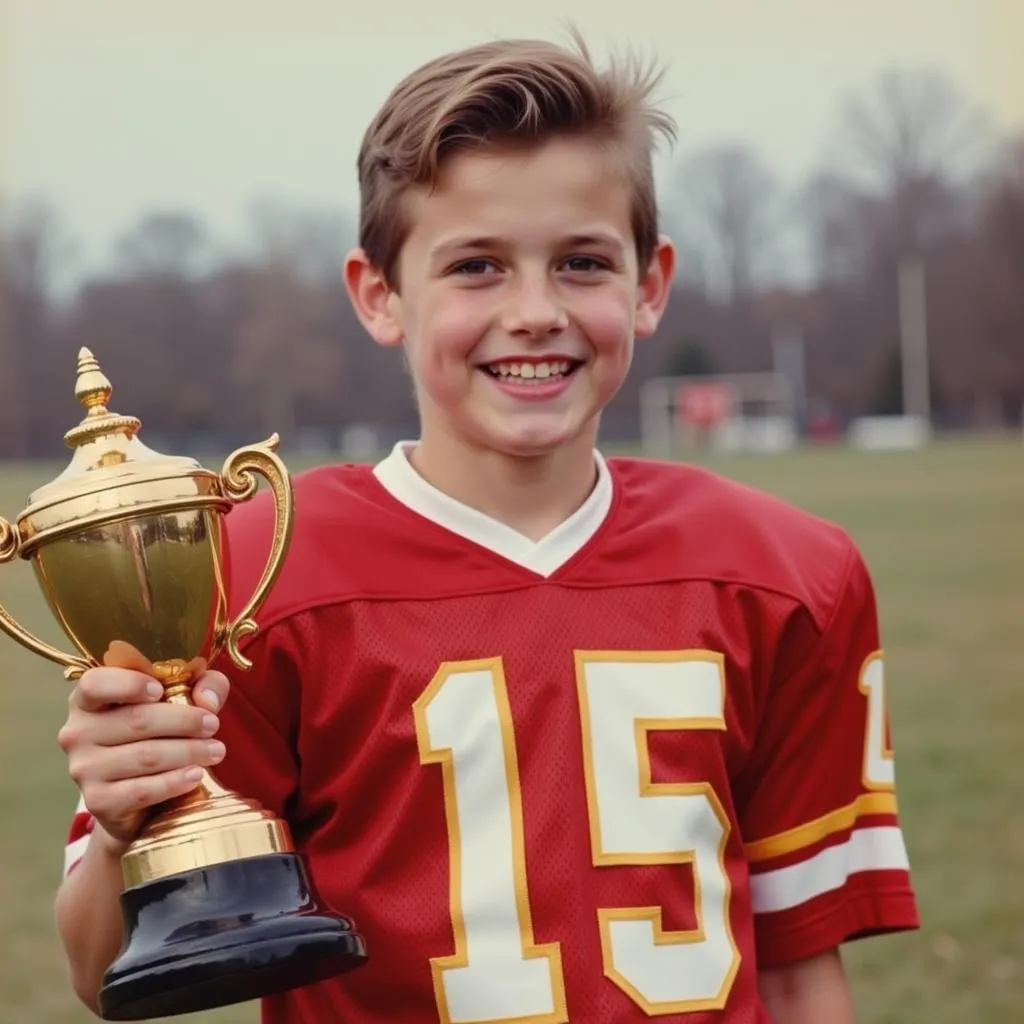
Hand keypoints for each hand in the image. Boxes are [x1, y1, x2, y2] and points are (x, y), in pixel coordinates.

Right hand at [58, 652, 230, 848]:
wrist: (139, 798)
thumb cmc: (159, 733)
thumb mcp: (181, 698)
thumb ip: (201, 684)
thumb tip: (207, 700)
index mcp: (89, 699)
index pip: (95, 683)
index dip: (127, 684)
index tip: (159, 689)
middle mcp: (78, 732)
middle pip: (136, 720)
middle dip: (183, 720)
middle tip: (213, 725)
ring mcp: (84, 769)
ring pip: (145, 756)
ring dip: (188, 752)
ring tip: (217, 751)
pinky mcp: (98, 801)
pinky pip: (142, 790)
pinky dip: (174, 782)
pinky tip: (196, 775)